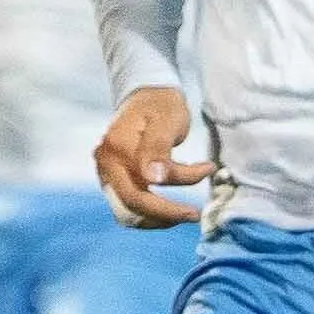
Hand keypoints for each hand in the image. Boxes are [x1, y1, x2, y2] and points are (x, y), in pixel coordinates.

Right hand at [93, 86, 205, 228]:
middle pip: (131, 205)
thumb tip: (153, 179)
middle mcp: (106, 164)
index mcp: (116, 148)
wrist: (146, 95)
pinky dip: (150, 212)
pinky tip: (170, 205)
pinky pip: (128, 207)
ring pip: (126, 213)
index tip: (207, 170)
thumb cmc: (160, 106)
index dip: (177, 188)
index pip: (142, 185)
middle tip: (194, 214)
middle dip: (166, 214)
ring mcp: (107, 173)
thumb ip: (157, 150)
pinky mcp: (113, 180)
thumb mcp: (166, 121)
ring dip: (157, 218)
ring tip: (183, 212)